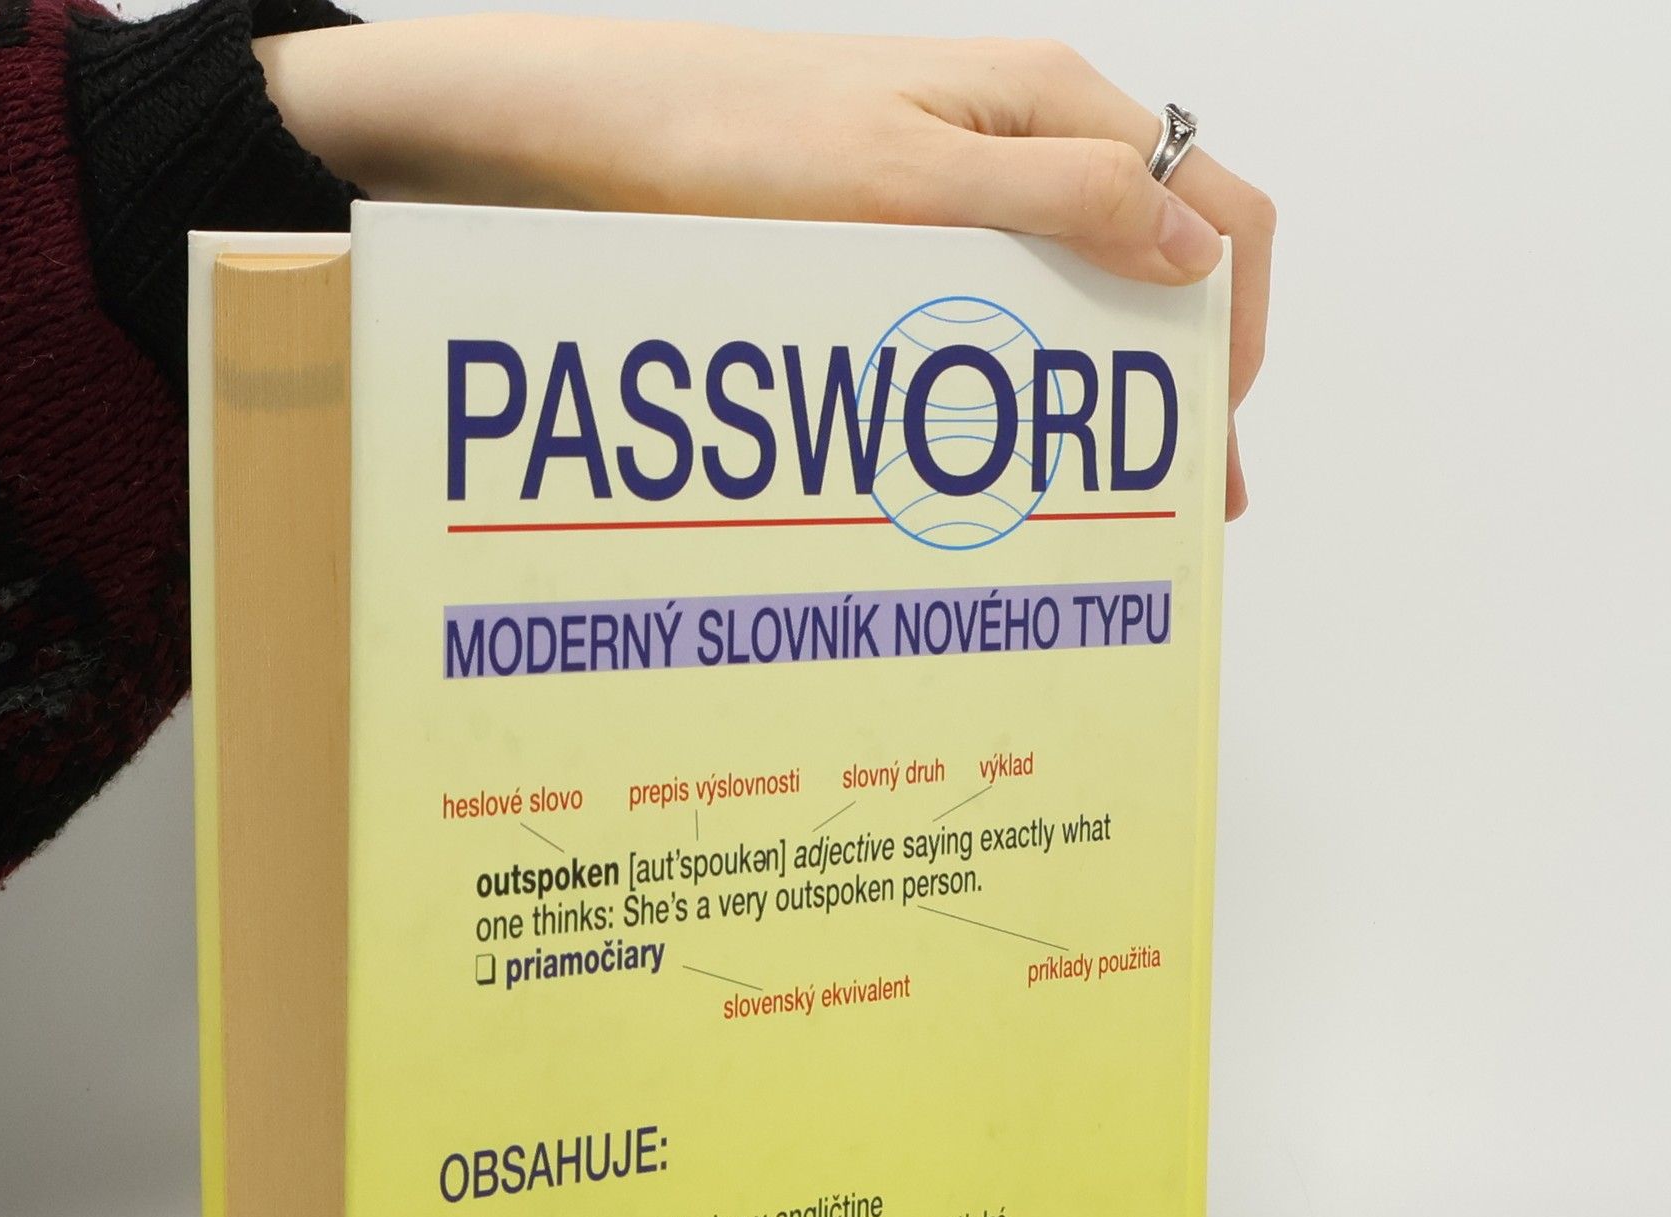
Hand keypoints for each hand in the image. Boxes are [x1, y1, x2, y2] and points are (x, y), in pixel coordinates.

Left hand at [258, 16, 1272, 516]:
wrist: (596, 130)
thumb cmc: (736, 137)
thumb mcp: (914, 179)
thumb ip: (1062, 205)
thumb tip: (1199, 250)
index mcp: (1056, 105)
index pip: (1218, 207)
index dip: (1233, 330)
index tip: (1207, 442)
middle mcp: (1024, 136)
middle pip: (1159, 255)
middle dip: (1175, 375)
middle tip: (1166, 498)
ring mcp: (965, 178)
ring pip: (1080, 286)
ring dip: (1101, 384)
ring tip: (1092, 491)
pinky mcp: (904, 222)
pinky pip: (1000, 299)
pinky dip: (1025, 370)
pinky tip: (1007, 433)